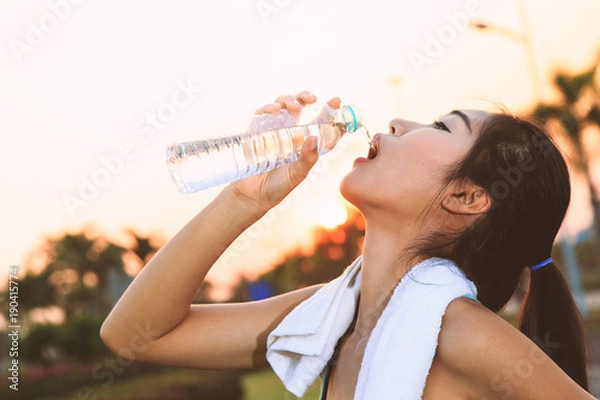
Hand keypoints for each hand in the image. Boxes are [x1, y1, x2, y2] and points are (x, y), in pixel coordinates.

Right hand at [227, 91, 340, 212]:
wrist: (252, 196)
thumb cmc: (278, 186)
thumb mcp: (297, 174)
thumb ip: (307, 159)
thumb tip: (314, 139)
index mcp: (304, 141)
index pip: (319, 121)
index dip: (329, 111)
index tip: (336, 102)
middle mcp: (290, 132)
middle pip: (300, 106)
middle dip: (306, 97)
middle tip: (313, 99)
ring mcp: (273, 129)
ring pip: (282, 106)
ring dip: (289, 100)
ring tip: (295, 106)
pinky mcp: (256, 130)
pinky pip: (262, 113)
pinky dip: (269, 108)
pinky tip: (274, 110)